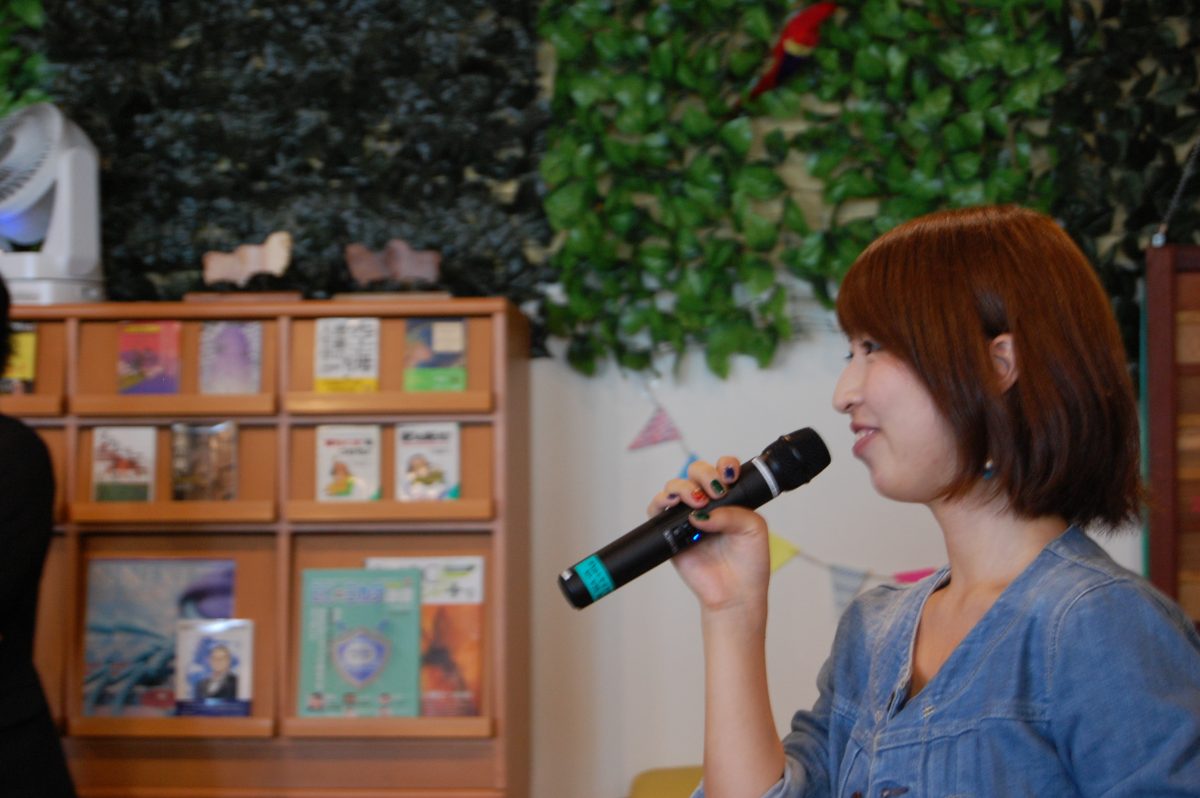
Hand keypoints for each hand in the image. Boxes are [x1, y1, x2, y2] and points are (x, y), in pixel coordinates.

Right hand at [647, 457, 771, 613]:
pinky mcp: (670, 531)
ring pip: (675, 486)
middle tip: (716, 492)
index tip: (729, 476)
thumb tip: (700, 514)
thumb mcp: (753, 530)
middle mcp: (708, 504)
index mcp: (731, 499)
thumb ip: (732, 513)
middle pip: (696, 472)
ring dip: (683, 487)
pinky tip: (673, 505)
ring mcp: (687, 516)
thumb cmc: (749, 563)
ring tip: (696, 501)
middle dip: (704, 474)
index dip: (724, 466)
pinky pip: (656, 509)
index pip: (723, 469)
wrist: (735, 593)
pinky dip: (661, 501)